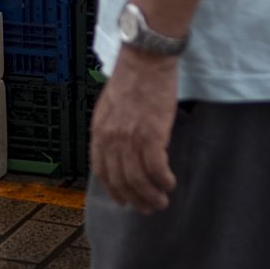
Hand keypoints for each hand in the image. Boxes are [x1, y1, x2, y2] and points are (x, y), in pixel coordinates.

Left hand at [93, 46, 180, 212]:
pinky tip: (170, 183)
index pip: (102, 171)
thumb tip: (117, 151)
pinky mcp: (152, 135)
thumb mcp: (109, 106)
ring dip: (151, 196)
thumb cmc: (131, 79)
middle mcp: (111, 139)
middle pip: (122, 181)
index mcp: (99, 132)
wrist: (145, 60)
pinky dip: (163, 180)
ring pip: (139, 179)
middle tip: (149, 208)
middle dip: (136, 199)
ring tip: (162, 201)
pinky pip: (157, 168)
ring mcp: (130, 138)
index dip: (114, 190)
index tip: (124, 201)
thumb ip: (110, 130)